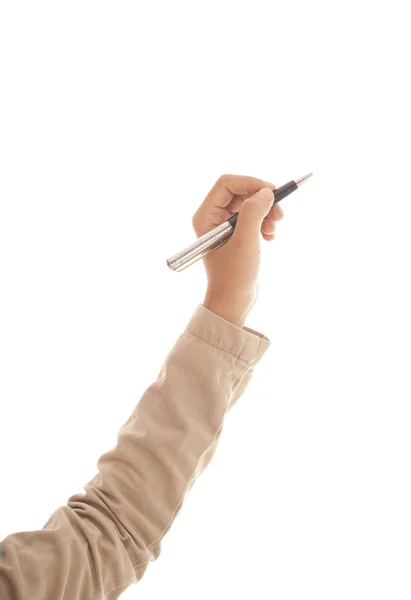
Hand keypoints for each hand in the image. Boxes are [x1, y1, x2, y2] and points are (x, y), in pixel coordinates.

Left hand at [192, 174, 283, 327]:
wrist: (233, 302)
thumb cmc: (233, 276)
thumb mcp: (245, 242)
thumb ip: (254, 213)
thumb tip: (266, 192)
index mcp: (205, 216)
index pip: (227, 184)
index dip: (251, 183)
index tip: (272, 192)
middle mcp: (212, 218)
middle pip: (241, 192)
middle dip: (261, 200)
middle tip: (279, 215)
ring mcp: (224, 227)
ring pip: (249, 204)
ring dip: (266, 213)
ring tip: (274, 229)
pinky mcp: (236, 236)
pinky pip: (253, 218)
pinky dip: (264, 223)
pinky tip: (270, 237)